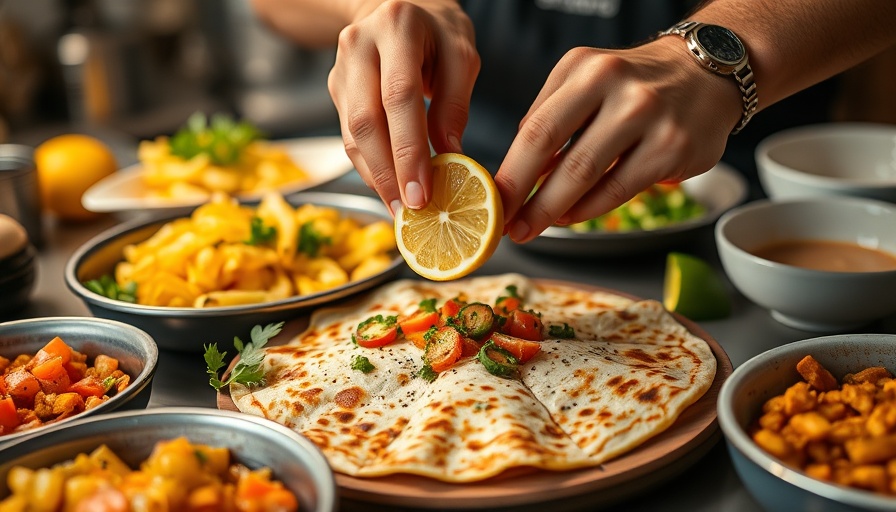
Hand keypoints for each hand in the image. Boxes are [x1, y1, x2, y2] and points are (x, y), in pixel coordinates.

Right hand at [327, 0, 479, 214]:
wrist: (395, 7)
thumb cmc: (434, 32)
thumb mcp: (461, 55)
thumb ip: (455, 104)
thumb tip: (451, 158)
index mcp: (396, 29)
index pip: (399, 97)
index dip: (409, 149)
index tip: (422, 192)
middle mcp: (358, 47)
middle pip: (365, 121)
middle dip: (388, 173)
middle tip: (410, 211)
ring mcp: (341, 70)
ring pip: (352, 135)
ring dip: (376, 177)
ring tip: (402, 209)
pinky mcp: (336, 91)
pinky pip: (350, 137)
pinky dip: (371, 168)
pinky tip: (390, 189)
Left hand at [495, 37, 743, 242]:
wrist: (706, 73)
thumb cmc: (634, 83)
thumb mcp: (584, 80)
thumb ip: (548, 117)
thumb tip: (515, 167)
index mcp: (585, 68)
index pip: (536, 128)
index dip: (510, 171)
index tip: (492, 200)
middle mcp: (617, 87)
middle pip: (558, 155)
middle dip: (527, 198)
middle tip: (509, 226)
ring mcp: (649, 117)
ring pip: (588, 176)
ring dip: (554, 210)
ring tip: (534, 226)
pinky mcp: (673, 148)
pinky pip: (619, 189)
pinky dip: (588, 209)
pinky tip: (570, 216)